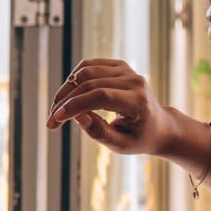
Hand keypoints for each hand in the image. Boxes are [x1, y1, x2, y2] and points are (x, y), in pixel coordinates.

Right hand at [45, 59, 184, 156]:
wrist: (158, 126)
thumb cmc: (139, 138)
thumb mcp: (120, 145)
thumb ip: (98, 132)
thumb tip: (75, 116)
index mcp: (138, 101)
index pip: (101, 96)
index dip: (75, 105)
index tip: (56, 119)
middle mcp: (134, 81)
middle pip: (90, 83)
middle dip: (65, 102)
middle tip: (51, 121)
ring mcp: (127, 70)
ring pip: (85, 71)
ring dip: (66, 90)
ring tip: (57, 110)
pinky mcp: (119, 65)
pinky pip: (88, 66)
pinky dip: (74, 79)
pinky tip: (67, 96)